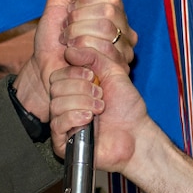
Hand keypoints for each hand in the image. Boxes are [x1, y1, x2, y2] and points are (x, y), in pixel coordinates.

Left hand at [14, 0, 132, 121]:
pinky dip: (81, 52)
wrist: (44, 67)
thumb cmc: (53, 37)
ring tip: (69, 45)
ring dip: (78, 37)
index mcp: (115, 12)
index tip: (69, 15)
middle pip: (108, 13)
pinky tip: (73, 57)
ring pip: (107, 32)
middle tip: (66, 33)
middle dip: (78, 21)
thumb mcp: (58, 1)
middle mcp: (125, 31)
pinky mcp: (118, 71)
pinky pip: (104, 53)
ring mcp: (124, 51)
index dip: (83, 4)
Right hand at [50, 37, 147, 169]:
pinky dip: (73, 117)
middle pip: (55, 88)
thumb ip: (93, 57)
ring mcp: (64, 124)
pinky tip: (89, 119)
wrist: (137, 133)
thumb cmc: (127, 107)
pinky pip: (57, 124)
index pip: (58, 75)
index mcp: (74, 89)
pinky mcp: (63, 142)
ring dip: (81, 103)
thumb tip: (69, 50)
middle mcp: (66, 105)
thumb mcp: (113, 72)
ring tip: (100, 108)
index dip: (74, 72)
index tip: (94, 76)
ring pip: (56, 105)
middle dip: (81, 88)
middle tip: (100, 95)